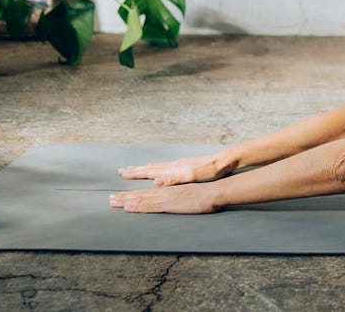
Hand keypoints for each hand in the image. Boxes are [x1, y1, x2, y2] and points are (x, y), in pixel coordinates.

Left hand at [109, 183, 220, 213]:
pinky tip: (128, 207)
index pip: (147, 194)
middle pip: (140, 195)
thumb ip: (179, 200)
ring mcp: (166, 198)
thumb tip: (174, 203)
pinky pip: (150, 206)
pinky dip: (137, 206)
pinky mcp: (169, 204)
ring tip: (112, 201)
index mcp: (169, 193)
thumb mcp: (190, 198)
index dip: (133, 195)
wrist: (214, 193)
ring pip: (141, 199)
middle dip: (124, 197)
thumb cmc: (205, 196)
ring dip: (125, 200)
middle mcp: (165, 194)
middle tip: (109, 199)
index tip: (121, 196)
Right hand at [118, 154, 236, 185]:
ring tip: (135, 169)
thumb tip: (155, 181)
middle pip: (150, 168)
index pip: (149, 172)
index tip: (123, 173)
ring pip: (156, 167)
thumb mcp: (192, 176)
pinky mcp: (184, 166)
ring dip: (144, 168)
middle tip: (122, 170)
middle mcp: (173, 166)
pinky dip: (156, 168)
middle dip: (135, 170)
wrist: (222, 162)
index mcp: (172, 170)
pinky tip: (158, 170)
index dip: (136, 174)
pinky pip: (165, 167)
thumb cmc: (209, 171)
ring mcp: (178, 165)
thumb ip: (173, 178)